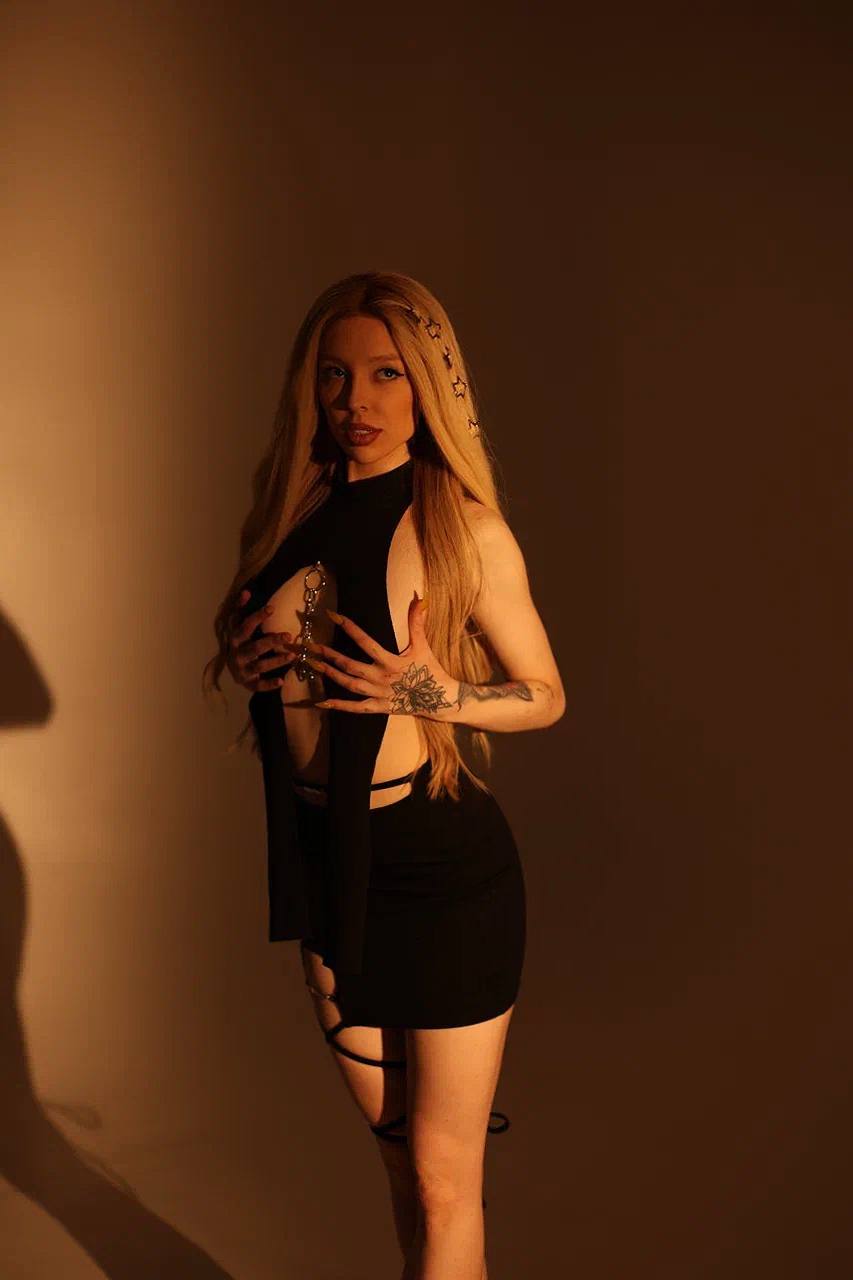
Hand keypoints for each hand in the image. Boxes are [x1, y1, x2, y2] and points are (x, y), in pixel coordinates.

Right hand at [226, 589, 294, 692]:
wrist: (233, 670)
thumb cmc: (240, 644)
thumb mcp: (239, 627)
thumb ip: (242, 611)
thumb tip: (246, 591)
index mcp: (234, 638)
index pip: (244, 625)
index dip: (257, 616)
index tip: (272, 608)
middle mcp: (236, 653)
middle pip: (254, 647)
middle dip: (271, 641)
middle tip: (289, 635)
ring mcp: (241, 669)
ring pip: (259, 665)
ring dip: (276, 661)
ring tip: (292, 656)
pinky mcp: (247, 683)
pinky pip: (258, 685)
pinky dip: (269, 684)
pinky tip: (281, 681)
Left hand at [296, 592, 458, 716]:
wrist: (440, 699)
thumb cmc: (430, 670)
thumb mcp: (423, 645)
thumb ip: (417, 622)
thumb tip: (419, 598)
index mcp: (390, 661)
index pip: (365, 641)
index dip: (349, 627)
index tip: (332, 616)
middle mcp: (381, 677)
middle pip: (350, 665)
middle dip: (329, 655)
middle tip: (311, 645)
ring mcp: (378, 694)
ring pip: (349, 684)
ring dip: (330, 675)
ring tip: (313, 665)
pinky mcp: (378, 707)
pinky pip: (355, 708)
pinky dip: (339, 705)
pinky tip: (322, 702)